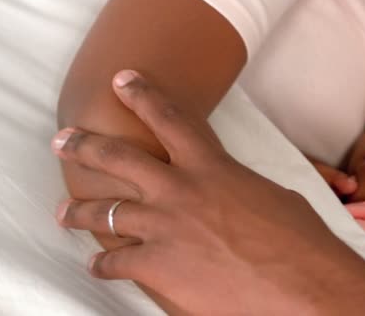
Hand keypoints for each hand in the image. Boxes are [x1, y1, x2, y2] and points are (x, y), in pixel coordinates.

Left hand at [52, 70, 364, 314]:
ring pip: (104, 212)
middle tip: (63, 140)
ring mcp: (164, 227)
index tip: (122, 79)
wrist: (301, 284)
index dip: (142, 94)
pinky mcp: (157, 266)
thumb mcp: (272, 198)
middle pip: (117, 157)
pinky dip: (104, 265)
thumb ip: (240, 189)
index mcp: (212, 166)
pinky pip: (115, 262)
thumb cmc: (298, 241)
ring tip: (65, 212)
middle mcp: (179, 189)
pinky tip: (98, 266)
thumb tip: (234, 196)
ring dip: (79, 213)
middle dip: (84, 145)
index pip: (169, 118)